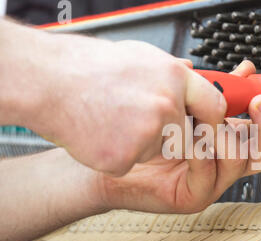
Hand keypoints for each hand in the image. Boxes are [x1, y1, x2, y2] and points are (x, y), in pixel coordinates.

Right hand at [31, 37, 226, 175]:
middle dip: (172, 138)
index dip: (211, 121)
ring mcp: (147, 132)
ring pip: (157, 152)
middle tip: (143, 124)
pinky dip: (117, 154)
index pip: (214, 106)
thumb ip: (172, 73)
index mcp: (174, 77)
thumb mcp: (140, 57)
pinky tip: (100, 133)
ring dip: (140, 145)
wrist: (46, 82)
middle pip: (188, 138)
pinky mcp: (126, 157)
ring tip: (113, 120)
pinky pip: (132, 163)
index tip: (205, 126)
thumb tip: (193, 73)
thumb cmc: (88, 68)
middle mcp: (166, 104)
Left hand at [95, 61, 260, 213]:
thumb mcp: (187, 104)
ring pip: (240, 161)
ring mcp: (211, 183)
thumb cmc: (147, 133)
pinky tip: (188, 138)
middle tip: (259, 102)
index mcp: (227, 143)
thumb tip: (241, 71)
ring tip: (207, 118)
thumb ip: (214, 90)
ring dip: (226, 133)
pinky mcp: (193, 197)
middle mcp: (223, 165)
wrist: (114, 158)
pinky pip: (208, 172)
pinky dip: (200, 151)